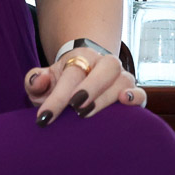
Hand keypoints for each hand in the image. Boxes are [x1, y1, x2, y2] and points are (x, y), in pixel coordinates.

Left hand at [23, 48, 145, 126]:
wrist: (82, 78)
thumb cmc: (60, 84)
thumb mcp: (43, 82)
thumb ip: (34, 80)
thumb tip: (40, 79)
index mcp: (81, 57)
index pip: (71, 74)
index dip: (57, 97)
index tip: (44, 117)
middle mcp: (104, 63)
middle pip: (106, 68)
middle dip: (91, 87)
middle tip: (75, 108)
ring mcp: (120, 78)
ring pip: (123, 81)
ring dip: (107, 97)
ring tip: (88, 112)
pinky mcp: (132, 92)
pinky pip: (141, 93)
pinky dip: (136, 97)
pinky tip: (126, 102)